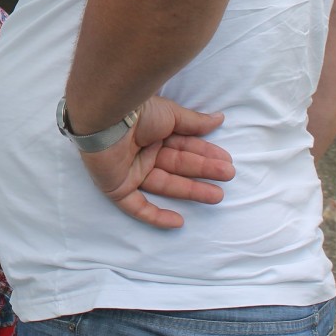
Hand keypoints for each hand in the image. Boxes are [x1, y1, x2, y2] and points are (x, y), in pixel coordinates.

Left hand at [78, 95, 234, 229]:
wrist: (108, 120)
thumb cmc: (139, 112)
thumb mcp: (171, 115)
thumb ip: (194, 122)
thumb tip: (219, 119)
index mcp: (152, 133)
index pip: (183, 147)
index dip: (205, 154)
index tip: (227, 160)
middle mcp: (142, 152)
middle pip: (177, 166)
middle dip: (203, 172)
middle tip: (228, 176)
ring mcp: (129, 171)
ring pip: (164, 185)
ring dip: (191, 191)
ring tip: (217, 195)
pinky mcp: (117, 188)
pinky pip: (136, 207)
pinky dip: (155, 216)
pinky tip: (178, 222)